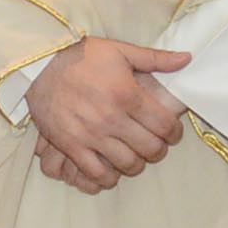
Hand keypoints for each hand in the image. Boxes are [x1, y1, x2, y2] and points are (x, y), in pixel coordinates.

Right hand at [27, 38, 194, 192]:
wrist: (40, 64)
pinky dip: (108, 177)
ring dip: (136, 163)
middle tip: (155, 144)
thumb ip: (156, 58)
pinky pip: (96, 174)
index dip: (174, 133)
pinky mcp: (71, 146)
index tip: (171, 132)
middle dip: (158, 149)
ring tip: (134, 155)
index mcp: (127, 94)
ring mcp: (91, 135)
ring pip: (128, 164)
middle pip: (150, 149)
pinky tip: (111, 168)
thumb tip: (187, 58)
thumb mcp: (120, 51)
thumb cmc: (82, 56)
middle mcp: (112, 118)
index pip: (164, 126)